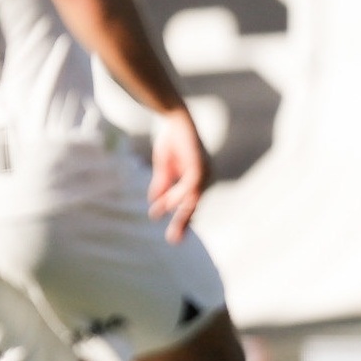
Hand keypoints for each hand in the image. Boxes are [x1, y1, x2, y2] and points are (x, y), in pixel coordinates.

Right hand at [147, 109, 212, 243]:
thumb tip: (154, 204)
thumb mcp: (164, 168)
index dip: (183, 220)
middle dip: (183, 223)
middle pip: (194, 205)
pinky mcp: (199, 165)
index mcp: (198, 179)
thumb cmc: (171, 141)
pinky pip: (189, 187)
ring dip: (179, 213)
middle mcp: (205, 177)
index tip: (175, 236)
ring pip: (192, 199)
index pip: (191, 204)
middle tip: (173, 241)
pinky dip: (177, 196)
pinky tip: (166, 205)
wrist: (174, 119)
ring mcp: (205, 171)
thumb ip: (162, 185)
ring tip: (167, 226)